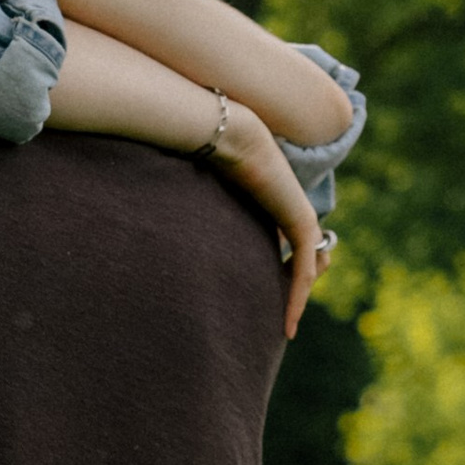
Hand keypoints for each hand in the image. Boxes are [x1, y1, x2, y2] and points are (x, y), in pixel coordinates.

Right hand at [206, 104, 329, 337]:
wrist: (226, 136)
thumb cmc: (206, 158)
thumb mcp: (204, 196)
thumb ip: (200, 212)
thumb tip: (159, 227)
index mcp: (271, 206)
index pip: (284, 248)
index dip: (280, 277)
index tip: (265, 304)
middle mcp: (290, 211)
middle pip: (302, 262)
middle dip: (292, 292)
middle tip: (280, 324)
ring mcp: (300, 216)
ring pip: (306, 270)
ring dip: (296, 300)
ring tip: (284, 329)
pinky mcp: (302, 223)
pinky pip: (303, 270)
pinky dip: (297, 298)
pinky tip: (289, 324)